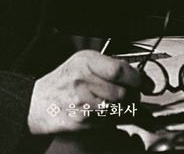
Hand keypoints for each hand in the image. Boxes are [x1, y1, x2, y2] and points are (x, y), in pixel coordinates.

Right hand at [27, 50, 151, 134]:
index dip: (136, 78)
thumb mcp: (83, 62)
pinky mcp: (83, 122)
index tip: (142, 81)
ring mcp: (83, 103)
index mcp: (85, 61)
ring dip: (126, 108)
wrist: (40, 102)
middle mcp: (83, 81)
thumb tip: (136, 74)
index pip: (119, 70)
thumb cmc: (65, 80)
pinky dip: (116, 118)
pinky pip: (111, 122)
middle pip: (123, 93)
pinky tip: (109, 112)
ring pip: (120, 110)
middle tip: (132, 93)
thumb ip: (108, 65)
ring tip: (118, 102)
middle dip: (133, 95)